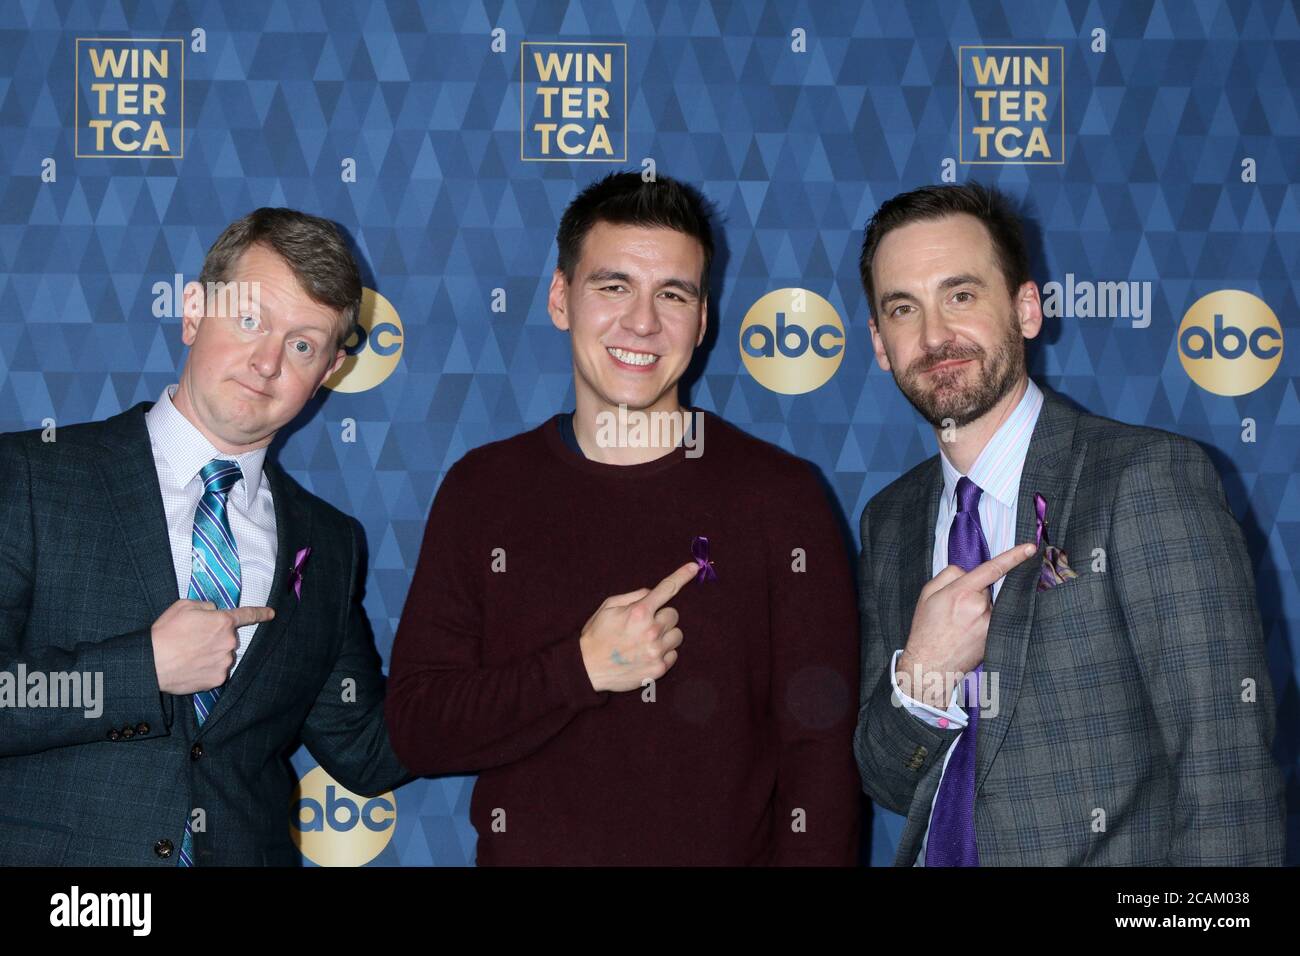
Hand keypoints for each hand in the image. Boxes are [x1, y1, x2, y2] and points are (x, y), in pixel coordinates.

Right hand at [151, 599, 274, 694]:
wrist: (152, 663)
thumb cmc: (165, 632)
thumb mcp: (184, 606)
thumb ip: (205, 606)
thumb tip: (213, 611)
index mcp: (223, 622)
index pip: (248, 615)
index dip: (261, 613)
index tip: (271, 614)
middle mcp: (229, 642)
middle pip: (229, 638)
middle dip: (216, 638)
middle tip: (193, 641)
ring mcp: (225, 662)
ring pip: (223, 656)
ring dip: (212, 654)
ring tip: (189, 656)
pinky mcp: (217, 679)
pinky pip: (217, 671)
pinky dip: (207, 669)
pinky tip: (192, 667)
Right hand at [579, 561, 698, 692]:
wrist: (587, 669)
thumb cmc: (596, 635)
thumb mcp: (607, 607)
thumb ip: (632, 596)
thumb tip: (652, 592)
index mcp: (639, 612)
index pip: (666, 589)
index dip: (682, 576)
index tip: (694, 567)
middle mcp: (651, 631)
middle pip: (674, 615)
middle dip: (661, 617)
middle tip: (644, 625)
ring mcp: (656, 651)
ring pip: (677, 635)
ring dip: (665, 635)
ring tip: (645, 641)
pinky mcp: (658, 669)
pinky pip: (674, 655)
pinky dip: (664, 653)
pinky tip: (646, 654)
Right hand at [897, 543, 1037, 707]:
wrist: (930, 665)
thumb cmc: (926, 630)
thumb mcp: (927, 594)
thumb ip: (948, 575)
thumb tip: (968, 571)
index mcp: (961, 592)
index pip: (992, 568)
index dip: (1014, 556)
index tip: (1031, 548)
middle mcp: (979, 607)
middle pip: (987, 587)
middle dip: (975, 591)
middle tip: (956, 609)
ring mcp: (990, 624)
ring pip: (991, 604)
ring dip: (980, 608)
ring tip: (961, 625)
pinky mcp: (995, 637)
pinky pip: (994, 619)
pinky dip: (984, 622)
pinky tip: (968, 633)